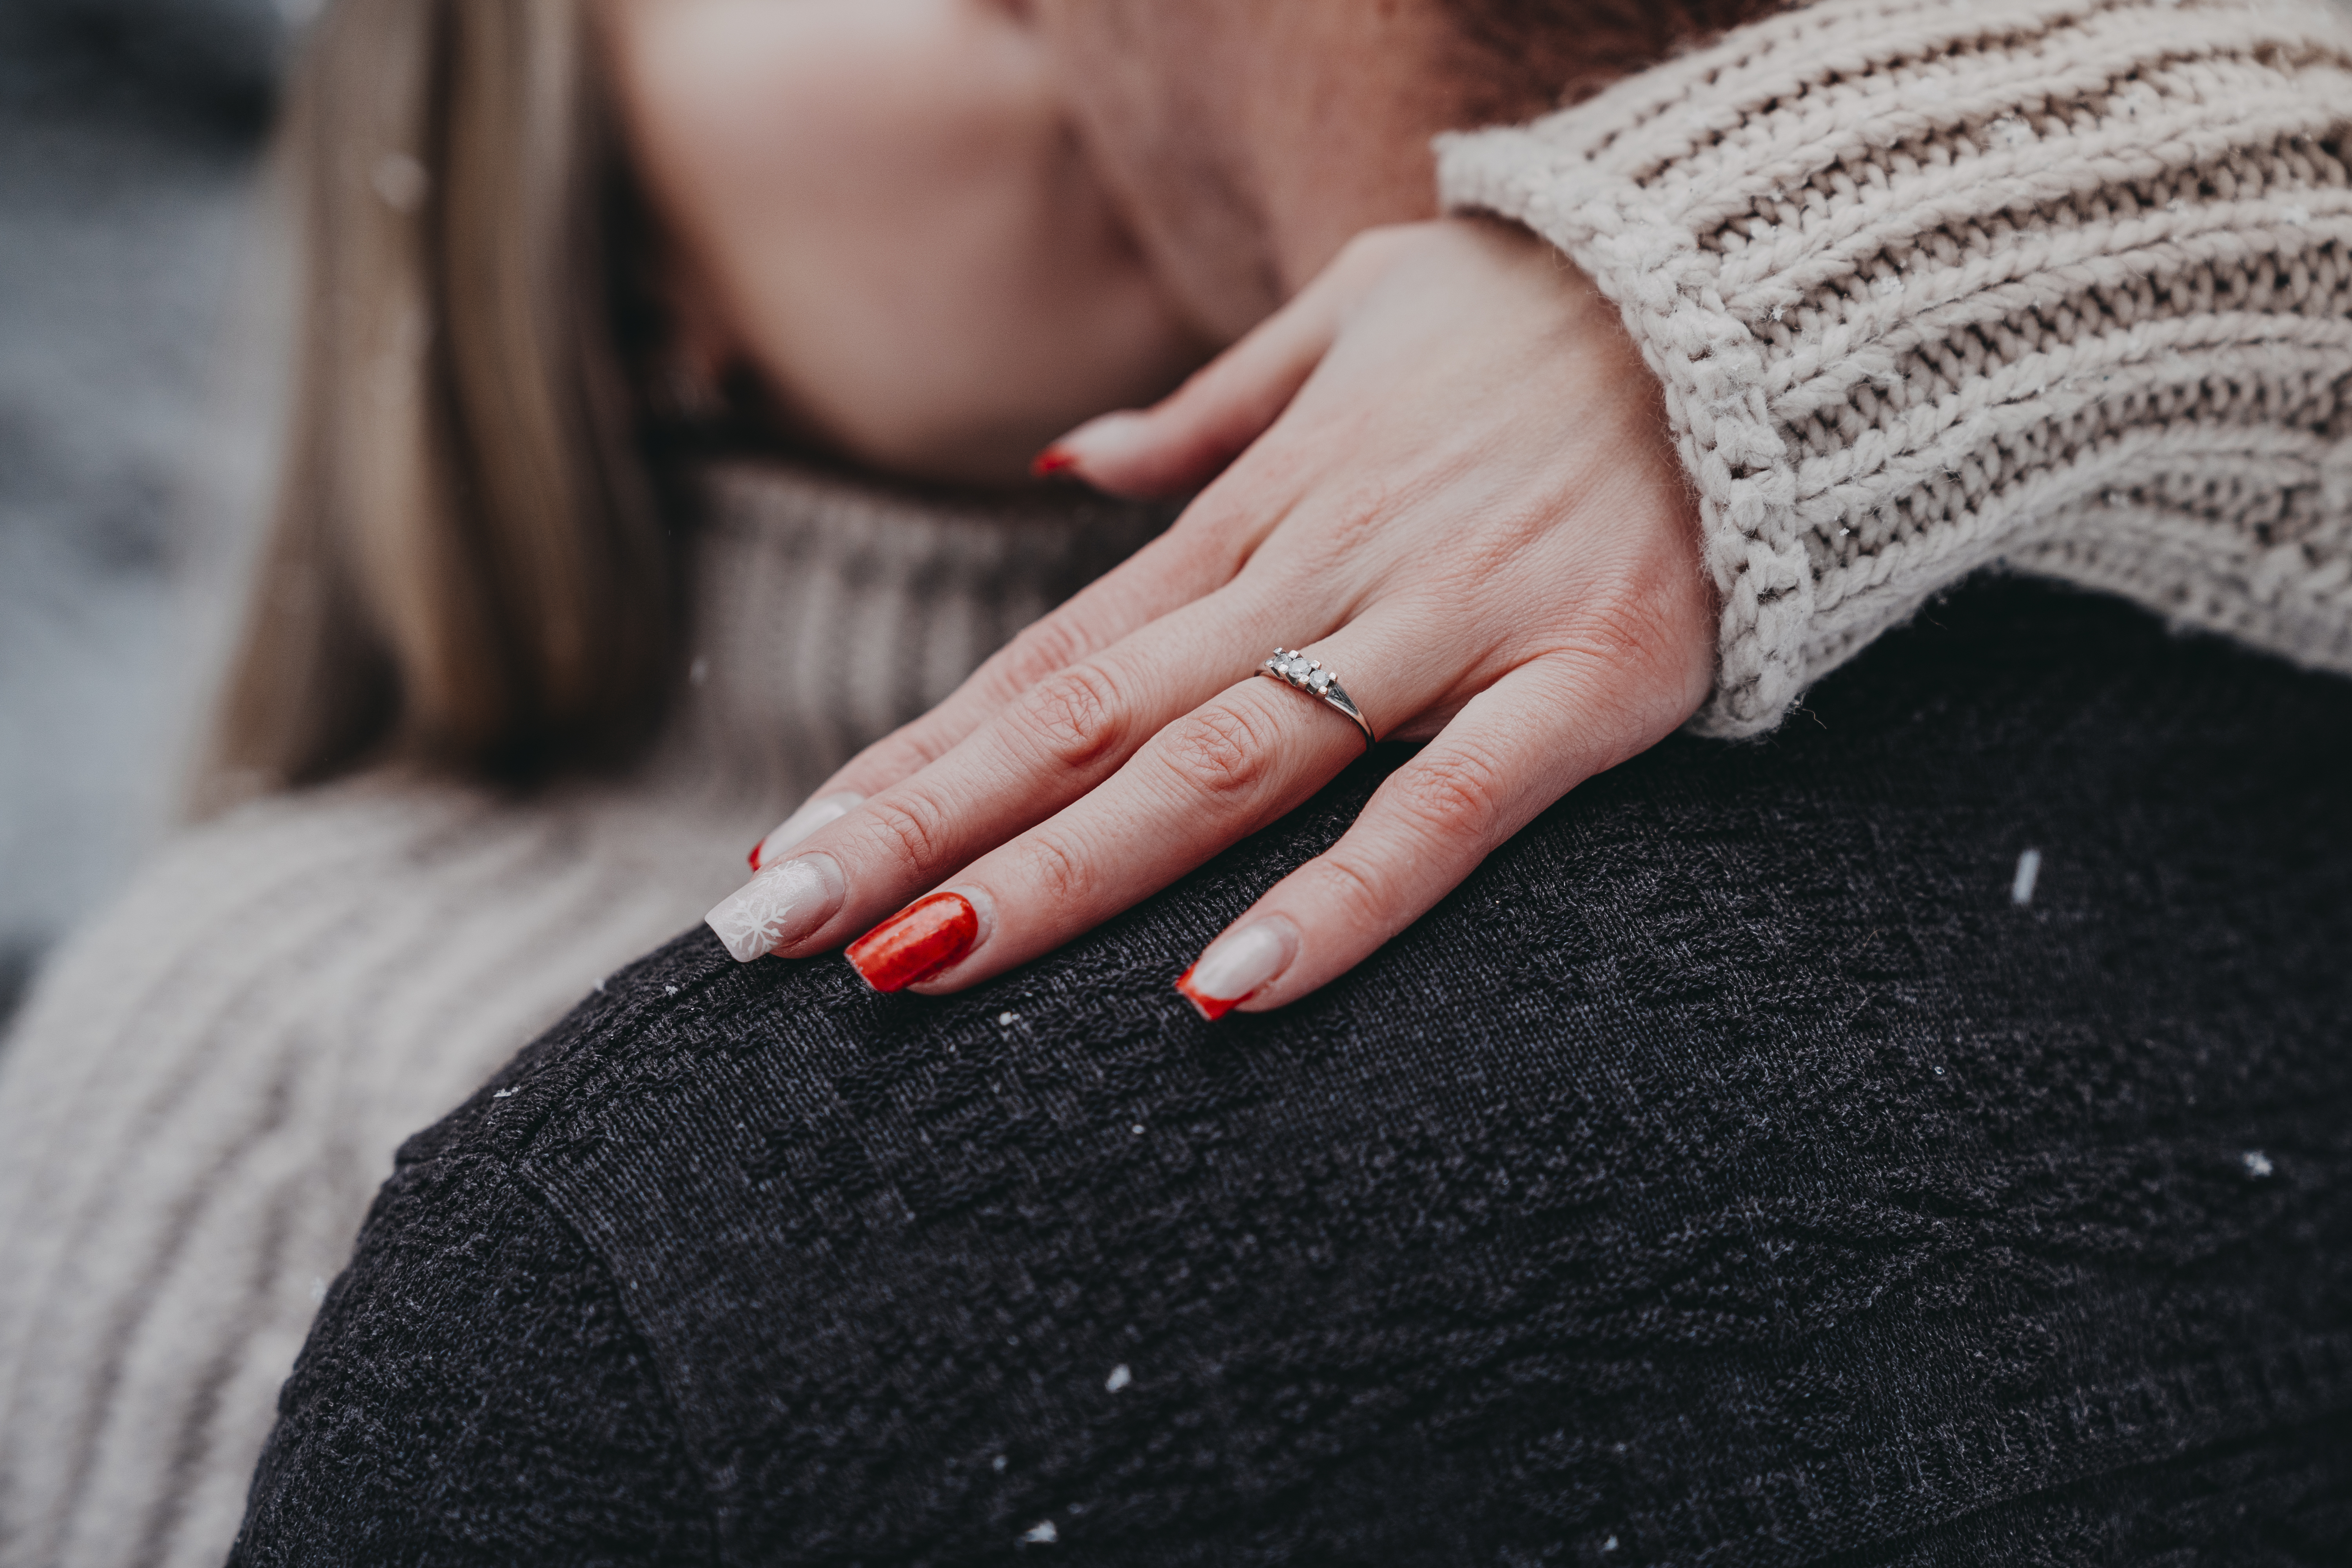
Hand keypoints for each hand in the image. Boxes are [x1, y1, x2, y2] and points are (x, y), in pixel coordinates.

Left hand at [706, 217, 1714, 1016]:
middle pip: (1091, 723)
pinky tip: (1226, 991)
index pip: (1050, 660)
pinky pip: (1447, 808)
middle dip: (926, 830)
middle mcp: (1322, 571)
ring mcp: (1450, 626)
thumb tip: (1076, 465)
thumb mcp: (1349, 321)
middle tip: (778, 936)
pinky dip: (1340, 901)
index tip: (794, 851)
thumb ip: (1209, 412)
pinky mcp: (1584, 680)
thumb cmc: (1536, 321)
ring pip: (1223, 765)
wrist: (1752, 285)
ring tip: (920, 962)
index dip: (916, 759)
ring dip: (1066, 872)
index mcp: (1258, 513)